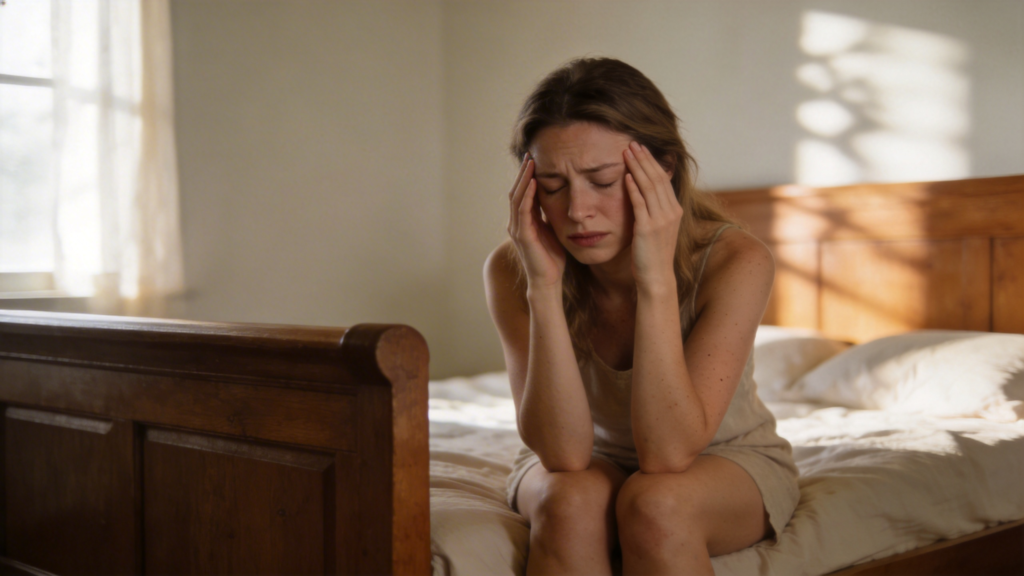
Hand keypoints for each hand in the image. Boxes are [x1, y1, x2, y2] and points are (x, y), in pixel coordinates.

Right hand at [507, 155, 565, 288]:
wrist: (548, 281)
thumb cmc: (551, 258)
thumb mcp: (552, 230)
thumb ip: (549, 216)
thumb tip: (557, 199)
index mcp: (523, 221)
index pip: (522, 192)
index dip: (527, 176)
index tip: (535, 159)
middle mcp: (516, 223)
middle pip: (516, 191)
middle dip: (523, 172)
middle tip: (530, 154)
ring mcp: (518, 229)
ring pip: (517, 197)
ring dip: (524, 179)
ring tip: (531, 162)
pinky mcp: (523, 236)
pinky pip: (523, 211)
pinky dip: (528, 195)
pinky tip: (534, 183)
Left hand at [623, 142, 682, 291]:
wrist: (656, 277)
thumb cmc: (653, 254)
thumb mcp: (659, 228)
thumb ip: (655, 210)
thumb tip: (644, 192)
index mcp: (675, 210)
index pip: (663, 179)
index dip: (652, 162)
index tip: (641, 148)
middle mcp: (671, 212)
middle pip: (657, 178)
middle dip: (644, 159)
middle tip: (632, 143)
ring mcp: (661, 220)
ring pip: (649, 187)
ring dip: (637, 167)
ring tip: (627, 153)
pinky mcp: (647, 229)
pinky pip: (640, 204)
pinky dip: (633, 188)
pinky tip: (626, 176)